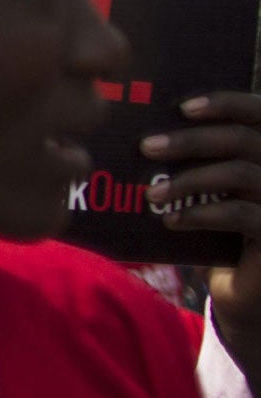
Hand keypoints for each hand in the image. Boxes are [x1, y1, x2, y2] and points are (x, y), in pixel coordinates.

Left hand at [141, 91, 260, 385]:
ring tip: (153, 193)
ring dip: (189, 179)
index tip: (183, 107)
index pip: (260, 111)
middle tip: (147, 147)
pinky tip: (171, 220)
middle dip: (192, 140)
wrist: (249, 294)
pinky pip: (240, 213)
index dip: (227, 103)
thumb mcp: (213, 193)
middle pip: (246, 139)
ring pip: (241, 173)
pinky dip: (200, 214)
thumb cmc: (223, 235)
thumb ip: (199, 162)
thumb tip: (148, 134)